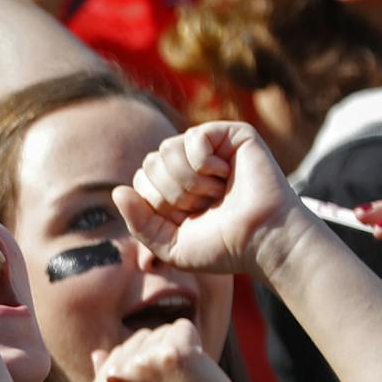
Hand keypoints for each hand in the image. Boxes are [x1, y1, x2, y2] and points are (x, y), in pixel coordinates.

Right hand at [87, 320, 261, 381]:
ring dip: (181, 354)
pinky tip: (198, 377)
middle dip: (161, 359)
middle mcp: (114, 377)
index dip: (148, 373)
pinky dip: (197, 348)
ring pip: (163, 332)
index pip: (121, 352)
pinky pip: (184, 328)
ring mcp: (141, 364)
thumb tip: (97, 353)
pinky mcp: (171, 354)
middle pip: (141, 338)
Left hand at [113, 121, 305, 277]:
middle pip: (150, 163)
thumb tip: (117, 191)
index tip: (187, 219)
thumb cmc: (223, 246)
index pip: (140, 181)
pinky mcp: (231, 135)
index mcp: (174, 187)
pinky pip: (193, 137)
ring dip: (189, 182)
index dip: (157, 204)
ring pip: (166, 150)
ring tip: (217, 193)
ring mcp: (209, 148)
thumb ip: (139, 222)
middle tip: (204, 206)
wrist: (264, 240)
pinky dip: (204, 163)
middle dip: (172, 194)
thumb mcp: (170, 245)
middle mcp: (189, 164)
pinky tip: (224, 174)